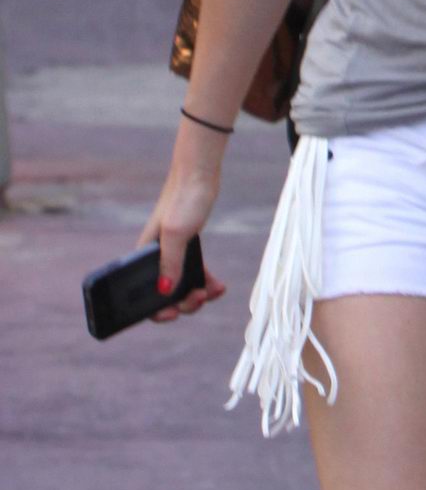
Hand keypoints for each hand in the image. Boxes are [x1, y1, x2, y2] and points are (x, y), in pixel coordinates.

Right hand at [138, 150, 227, 321]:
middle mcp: (156, 256)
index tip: (172, 314)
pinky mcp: (188, 247)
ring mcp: (173, 252)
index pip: (142, 293)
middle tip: (201, 297)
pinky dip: (206, 282)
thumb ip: (170, 263)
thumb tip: (164, 292)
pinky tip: (219, 285)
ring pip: (182, 286)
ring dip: (197, 294)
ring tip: (214, 290)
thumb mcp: (177, 233)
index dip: (155, 310)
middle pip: (165, 294)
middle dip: (183, 302)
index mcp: (144, 255)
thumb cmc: (184, 199)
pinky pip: (195, 273)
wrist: (200, 175)